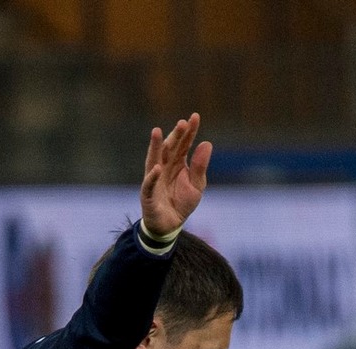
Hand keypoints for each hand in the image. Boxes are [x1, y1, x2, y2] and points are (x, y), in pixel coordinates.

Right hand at [140, 114, 211, 238]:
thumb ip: (200, 166)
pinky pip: (149, 184)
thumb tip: (207, 143)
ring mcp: (155, 178)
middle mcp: (165, 166)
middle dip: (175, 135)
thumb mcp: (197, 186)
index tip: (195, 116)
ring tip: (157, 132)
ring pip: (154, 159)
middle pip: (170, 148)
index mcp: (178, 163)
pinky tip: (157, 167)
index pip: (184, 144)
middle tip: (182, 123)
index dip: (189, 131)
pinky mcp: (148, 194)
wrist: (170, 225)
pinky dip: (152, 176)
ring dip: (155, 146)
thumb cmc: (182, 203)